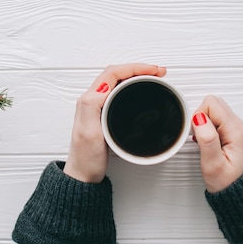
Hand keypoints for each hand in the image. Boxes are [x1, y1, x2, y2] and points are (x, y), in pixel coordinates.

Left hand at [63, 63, 166, 182]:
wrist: (84, 175)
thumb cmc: (86, 157)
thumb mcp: (89, 132)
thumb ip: (93, 106)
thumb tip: (106, 86)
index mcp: (89, 100)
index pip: (113, 73)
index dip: (135, 68)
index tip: (153, 71)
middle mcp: (93, 100)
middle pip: (117, 74)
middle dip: (139, 69)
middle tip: (159, 72)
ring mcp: (99, 107)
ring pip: (120, 82)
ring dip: (137, 76)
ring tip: (154, 77)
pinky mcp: (105, 114)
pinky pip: (120, 92)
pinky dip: (135, 87)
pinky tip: (143, 91)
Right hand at [191, 95, 242, 192]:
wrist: (242, 194)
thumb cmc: (229, 183)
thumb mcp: (213, 164)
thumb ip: (206, 139)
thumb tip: (198, 118)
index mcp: (236, 131)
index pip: (211, 104)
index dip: (198, 117)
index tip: (198, 135)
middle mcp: (239, 126)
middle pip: (213, 103)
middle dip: (200, 118)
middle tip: (201, 139)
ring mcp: (237, 128)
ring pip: (214, 110)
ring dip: (204, 123)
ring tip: (206, 142)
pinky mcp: (233, 132)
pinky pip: (216, 120)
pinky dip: (208, 128)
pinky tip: (209, 142)